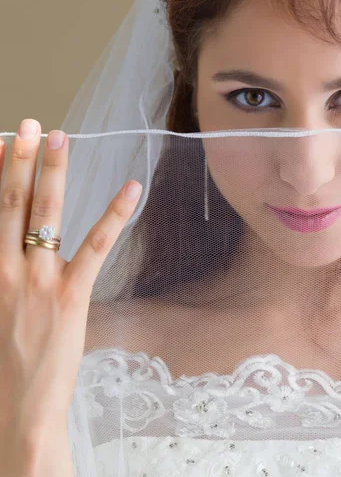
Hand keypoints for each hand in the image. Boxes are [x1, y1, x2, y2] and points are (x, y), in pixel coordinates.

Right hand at [0, 119, 141, 471]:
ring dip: (52, 173)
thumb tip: (13, 249)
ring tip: (59, 136)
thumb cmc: (4, 365)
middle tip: (26, 125)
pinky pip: (95, 246)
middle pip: (8, 205)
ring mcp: (36, 282)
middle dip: (16, 161)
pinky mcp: (70, 296)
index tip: (0, 145)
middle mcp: (3, 272)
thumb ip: (4, 277)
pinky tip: (131, 188)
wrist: (16, 413)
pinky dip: (114, 214)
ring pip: (43, 215)